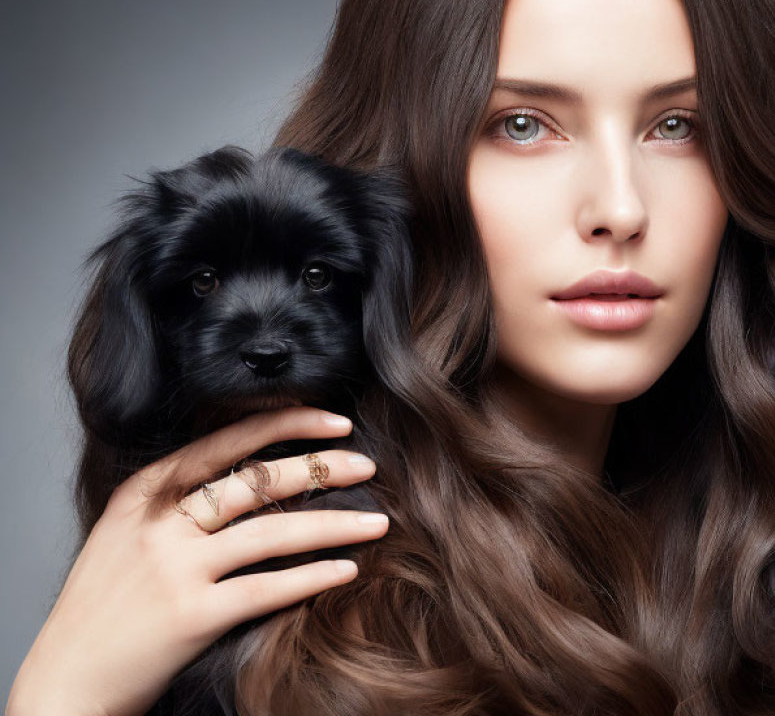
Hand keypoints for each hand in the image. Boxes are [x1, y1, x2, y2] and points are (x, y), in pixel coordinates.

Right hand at [7, 407, 388, 715]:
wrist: (64, 683)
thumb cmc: (103, 607)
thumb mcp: (125, 534)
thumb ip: (177, 502)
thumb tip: (256, 477)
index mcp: (145, 493)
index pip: (228, 442)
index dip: (288, 426)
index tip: (334, 423)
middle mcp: (160, 523)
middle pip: (258, 481)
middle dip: (322, 468)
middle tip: (367, 466)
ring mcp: (175, 568)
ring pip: (272, 532)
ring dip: (334, 524)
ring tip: (378, 522)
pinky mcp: (192, 617)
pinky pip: (268, 588)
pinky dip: (313, 576)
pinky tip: (347, 570)